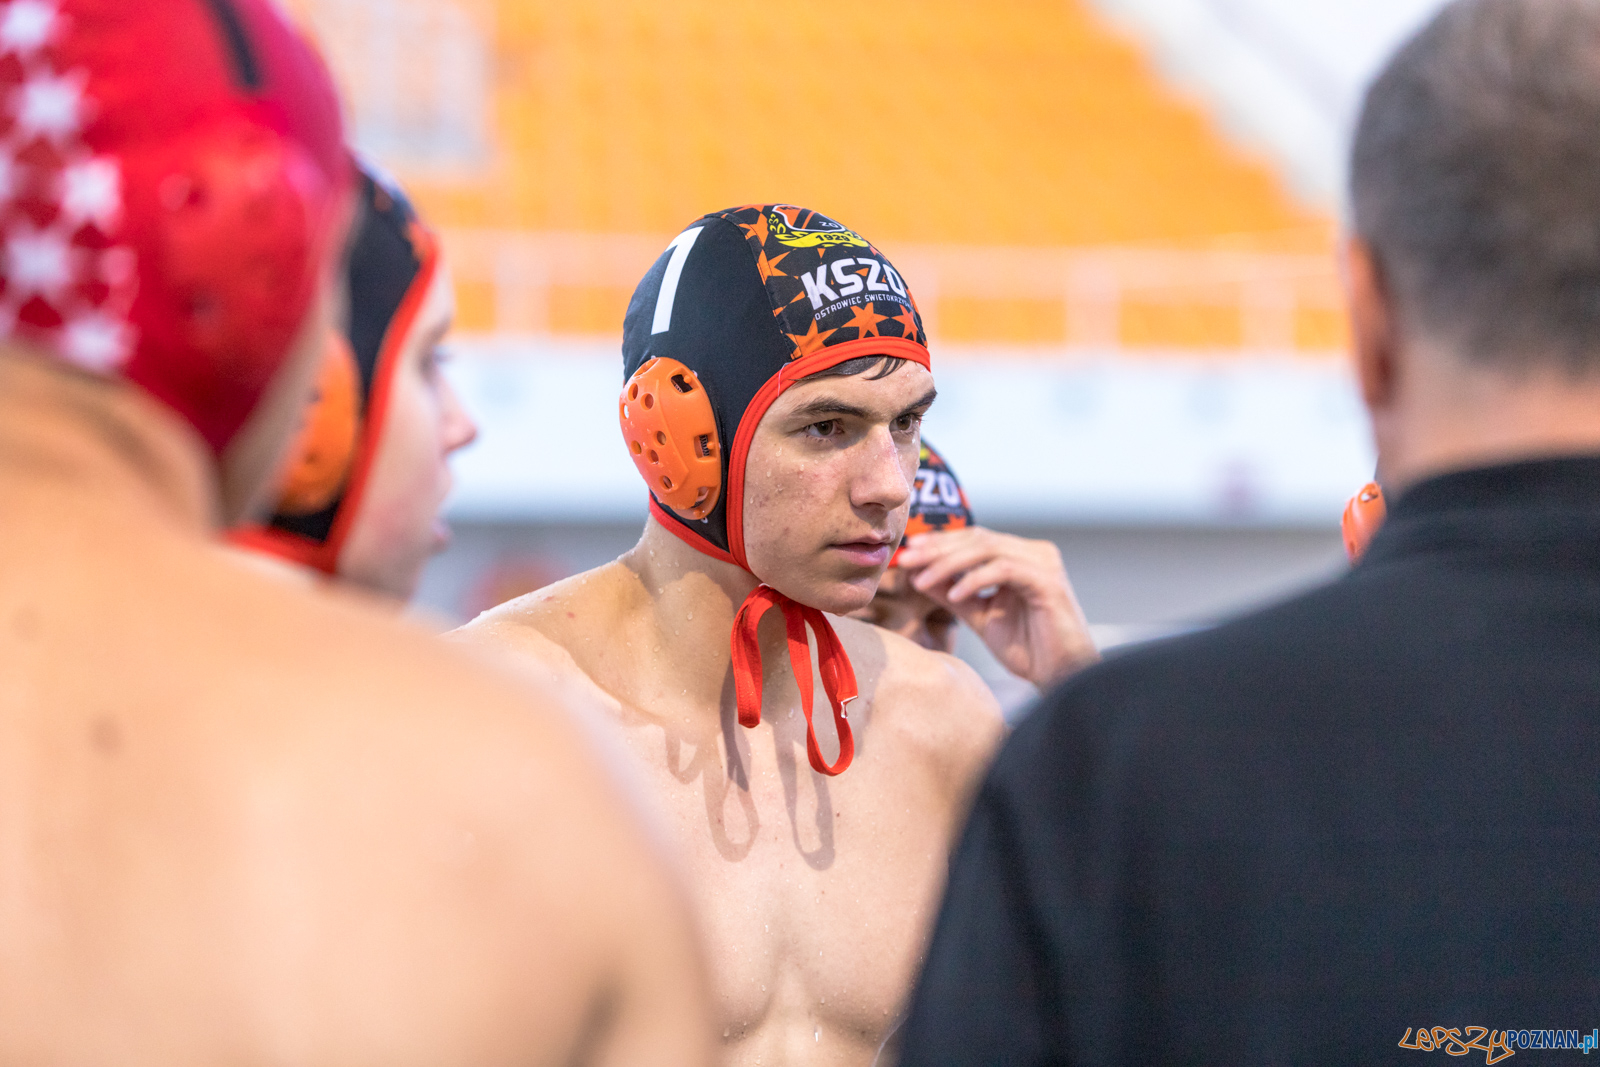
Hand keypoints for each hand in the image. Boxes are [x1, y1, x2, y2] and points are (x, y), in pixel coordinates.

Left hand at [895, 527, 1098, 687]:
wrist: (1063, 677)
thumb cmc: (1029, 649)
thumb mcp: (981, 617)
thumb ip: (954, 594)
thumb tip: (919, 576)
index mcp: (1021, 557)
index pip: (974, 539)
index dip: (938, 544)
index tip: (907, 556)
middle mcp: (1035, 553)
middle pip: (977, 538)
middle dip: (937, 549)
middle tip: (906, 561)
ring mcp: (1043, 564)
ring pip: (987, 549)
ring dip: (949, 564)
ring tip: (922, 581)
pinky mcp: (1048, 581)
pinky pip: (1003, 570)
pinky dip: (974, 580)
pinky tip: (954, 596)